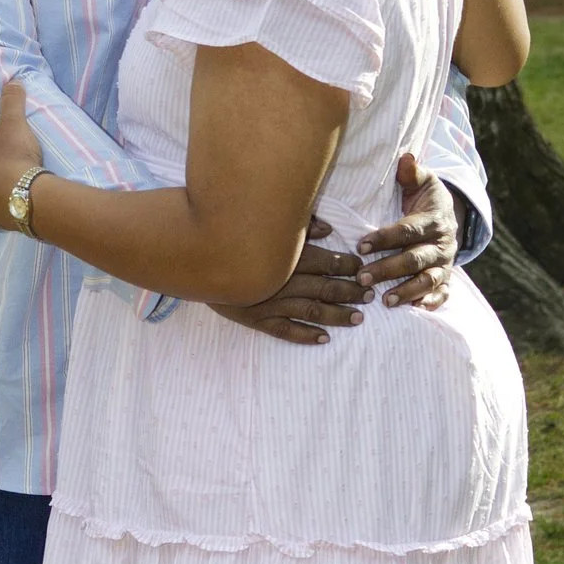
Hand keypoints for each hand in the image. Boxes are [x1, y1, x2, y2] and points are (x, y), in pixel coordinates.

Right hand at [209, 215, 370, 344]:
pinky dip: (306, 335)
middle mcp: (283, 282)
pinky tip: (325, 338)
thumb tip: (328, 229)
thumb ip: (297, 226)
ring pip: (312, 312)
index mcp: (287, 258)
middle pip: (325, 288)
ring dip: (337, 315)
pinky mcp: (258, 320)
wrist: (193, 260)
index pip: (327, 263)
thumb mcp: (264, 225)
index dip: (348, 266)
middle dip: (350, 291)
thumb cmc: (232, 238)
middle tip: (370, 295)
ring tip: (358, 318)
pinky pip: (286, 332)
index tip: (362, 268)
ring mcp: (271, 304)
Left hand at [354, 154, 458, 309]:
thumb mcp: (422, 181)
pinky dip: (431, 303)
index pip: (407, 230)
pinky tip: (415, 310)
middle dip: (389, 269)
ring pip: (428, 280)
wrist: (450, 216)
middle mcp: (441, 245)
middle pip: (415, 259)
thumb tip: (405, 157)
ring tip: (385, 300)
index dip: (384, 238)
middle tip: (362, 277)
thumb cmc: (426, 198)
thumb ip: (411, 172)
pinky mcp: (447, 279)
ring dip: (407, 291)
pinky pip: (443, 294)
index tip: (360, 245)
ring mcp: (445, 264)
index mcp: (432, 221)